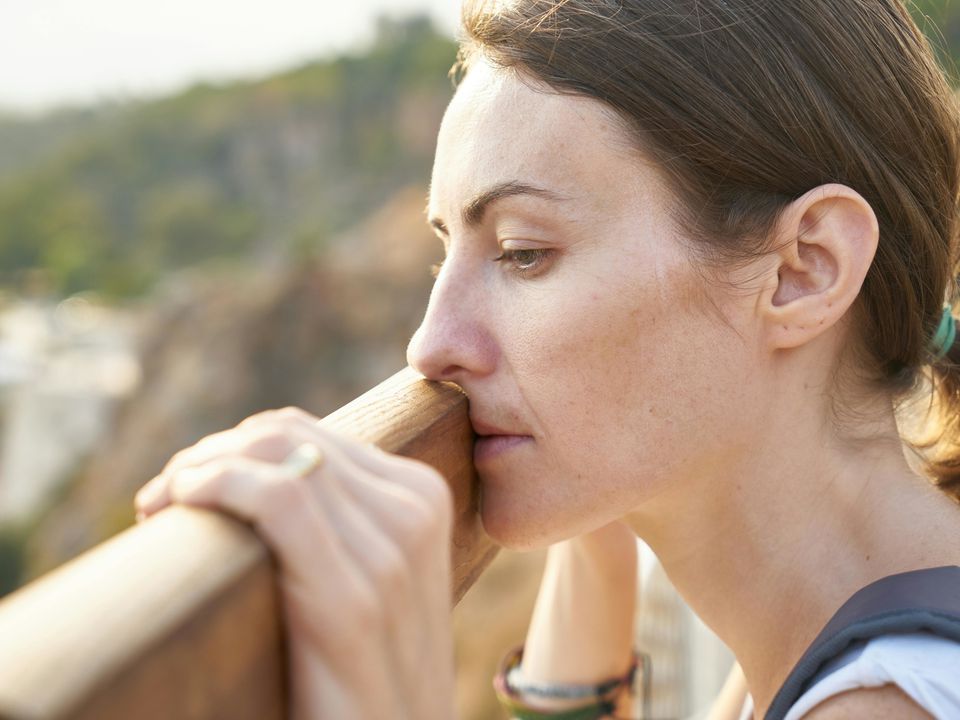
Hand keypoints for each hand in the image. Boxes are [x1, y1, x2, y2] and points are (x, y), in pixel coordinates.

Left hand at [134, 407, 456, 719]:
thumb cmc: (366, 677)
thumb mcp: (371, 582)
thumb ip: (343, 525)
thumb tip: (255, 477)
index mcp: (421, 499)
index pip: (308, 435)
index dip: (236, 448)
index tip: (187, 487)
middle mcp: (414, 510)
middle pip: (286, 435)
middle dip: (210, 453)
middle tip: (162, 500)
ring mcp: (391, 551)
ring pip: (275, 452)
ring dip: (199, 468)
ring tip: (159, 508)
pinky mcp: (352, 599)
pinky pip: (276, 497)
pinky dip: (214, 485)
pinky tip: (176, 507)